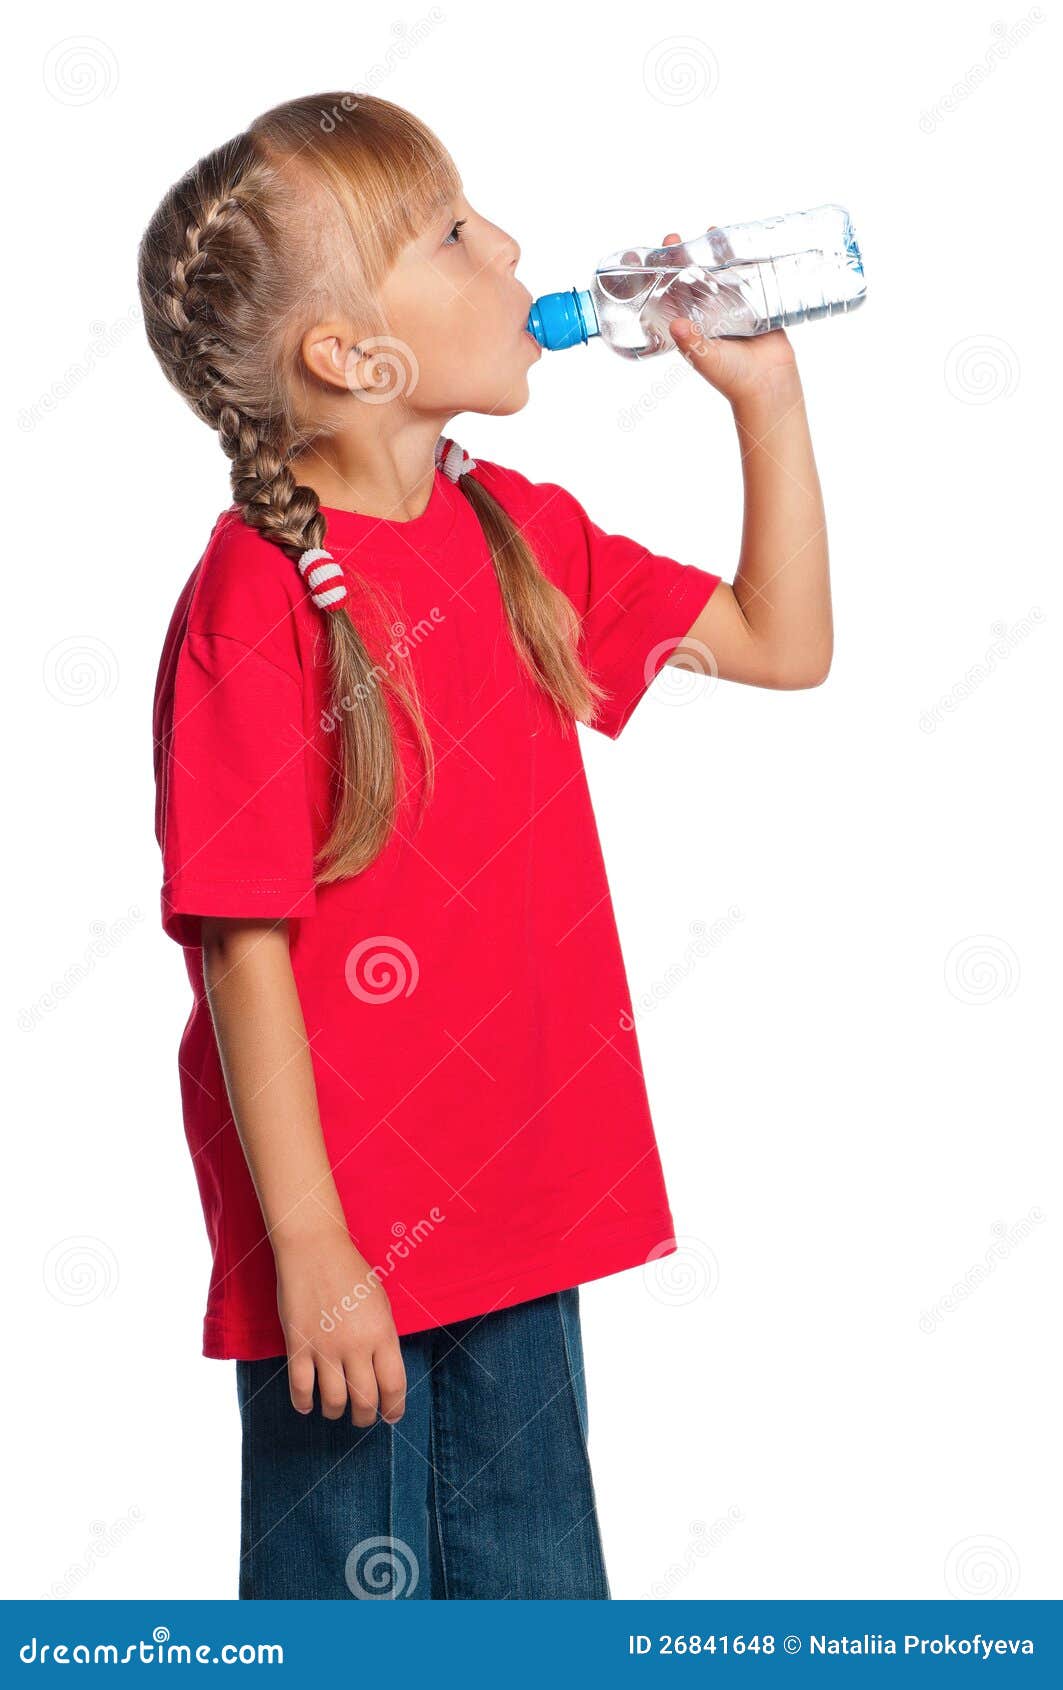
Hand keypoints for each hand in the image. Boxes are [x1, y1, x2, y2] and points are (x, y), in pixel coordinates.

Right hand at [274, 1221, 406, 1424]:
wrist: (315, 1250)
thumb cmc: (351, 1274)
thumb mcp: (381, 1303)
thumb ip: (384, 1338)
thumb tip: (384, 1373)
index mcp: (382, 1333)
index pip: (393, 1385)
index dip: (394, 1408)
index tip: (391, 1416)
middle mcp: (356, 1345)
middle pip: (365, 1400)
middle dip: (365, 1417)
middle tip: (362, 1418)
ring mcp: (325, 1347)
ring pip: (334, 1401)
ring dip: (336, 1412)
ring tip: (336, 1410)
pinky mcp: (298, 1345)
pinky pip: (301, 1388)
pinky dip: (304, 1403)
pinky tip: (308, 1404)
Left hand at [660, 229, 799, 407]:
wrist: (769, 386)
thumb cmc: (733, 378)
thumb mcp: (707, 359)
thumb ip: (692, 342)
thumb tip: (675, 324)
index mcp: (692, 326)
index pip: (672, 296)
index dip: (661, 277)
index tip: (652, 258)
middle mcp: (710, 314)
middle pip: (693, 279)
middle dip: (684, 258)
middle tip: (675, 238)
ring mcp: (733, 308)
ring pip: (720, 275)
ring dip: (715, 254)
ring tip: (709, 232)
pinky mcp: (756, 304)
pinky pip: (749, 278)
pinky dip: (745, 261)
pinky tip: (743, 243)